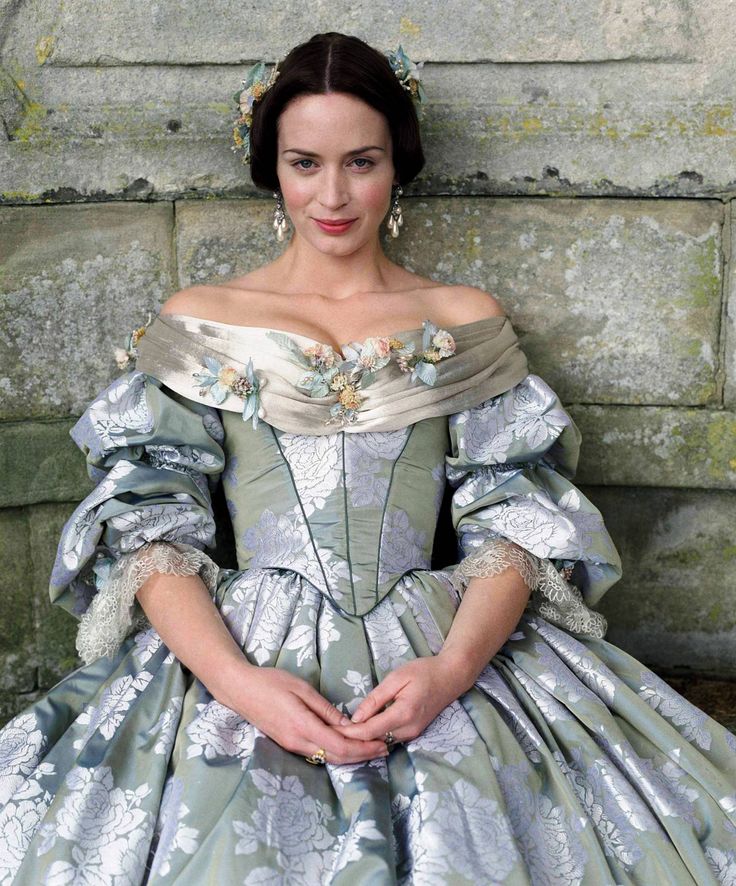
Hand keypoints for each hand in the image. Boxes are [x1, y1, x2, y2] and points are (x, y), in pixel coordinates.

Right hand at [221, 664, 389, 764]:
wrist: (240, 690)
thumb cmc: (270, 682)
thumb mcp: (302, 688)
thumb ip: (325, 709)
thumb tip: (348, 725)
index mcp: (304, 726)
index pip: (340, 746)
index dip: (364, 748)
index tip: (382, 743)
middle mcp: (298, 742)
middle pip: (336, 757)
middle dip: (363, 755)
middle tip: (385, 748)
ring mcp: (292, 745)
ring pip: (327, 758)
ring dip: (351, 756)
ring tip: (372, 749)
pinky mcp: (289, 743)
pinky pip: (317, 754)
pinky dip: (336, 752)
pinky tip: (348, 746)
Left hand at [334, 654, 473, 744]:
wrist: (451, 676)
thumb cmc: (424, 671)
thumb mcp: (396, 678)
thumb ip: (376, 699)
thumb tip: (356, 717)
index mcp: (403, 714)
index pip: (369, 731)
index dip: (349, 733)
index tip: (331, 730)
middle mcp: (408, 730)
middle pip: (373, 741)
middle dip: (352, 739)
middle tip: (330, 734)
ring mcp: (412, 734)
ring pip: (381, 742)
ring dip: (362, 740)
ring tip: (340, 733)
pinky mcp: (413, 733)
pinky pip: (389, 738)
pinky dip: (373, 737)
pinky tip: (360, 730)